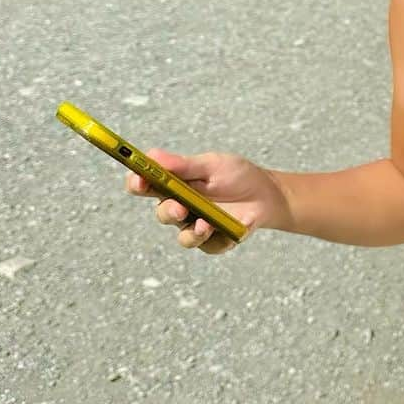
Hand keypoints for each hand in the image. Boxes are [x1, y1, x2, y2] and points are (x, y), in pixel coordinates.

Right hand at [125, 148, 286, 254]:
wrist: (267, 194)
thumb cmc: (236, 175)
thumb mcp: (212, 165)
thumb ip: (184, 165)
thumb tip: (152, 156)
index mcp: (174, 185)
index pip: (145, 185)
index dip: (137, 183)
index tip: (140, 179)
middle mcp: (181, 207)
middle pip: (162, 214)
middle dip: (169, 211)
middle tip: (180, 208)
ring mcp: (196, 226)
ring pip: (184, 237)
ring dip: (193, 233)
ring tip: (207, 225)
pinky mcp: (214, 242)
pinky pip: (210, 247)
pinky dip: (223, 237)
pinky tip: (238, 226)